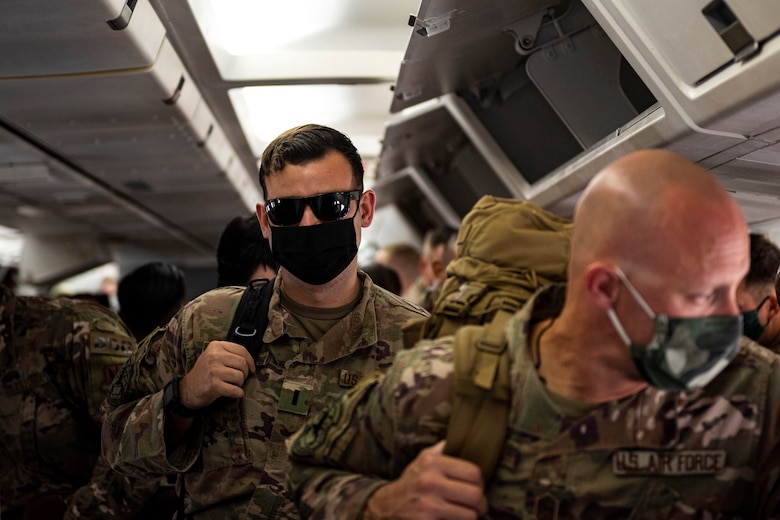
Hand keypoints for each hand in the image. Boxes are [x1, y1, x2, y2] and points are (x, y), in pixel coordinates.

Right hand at [179, 341, 255, 408]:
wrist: (187, 389)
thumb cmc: (205, 373)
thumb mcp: (214, 356)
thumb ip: (229, 354)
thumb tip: (251, 362)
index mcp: (216, 346)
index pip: (242, 350)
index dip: (250, 361)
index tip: (252, 369)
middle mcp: (214, 356)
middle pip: (243, 363)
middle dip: (245, 373)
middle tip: (239, 379)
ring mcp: (213, 370)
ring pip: (240, 377)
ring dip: (240, 384)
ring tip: (233, 385)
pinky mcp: (214, 385)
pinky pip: (235, 390)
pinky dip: (238, 394)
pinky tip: (234, 393)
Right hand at [363, 441, 486, 519]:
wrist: (387, 505)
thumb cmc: (411, 482)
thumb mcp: (423, 459)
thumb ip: (443, 449)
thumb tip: (464, 438)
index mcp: (432, 463)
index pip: (474, 473)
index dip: (480, 482)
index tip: (476, 487)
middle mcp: (430, 482)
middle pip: (475, 495)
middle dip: (480, 503)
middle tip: (477, 504)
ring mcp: (428, 505)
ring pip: (470, 515)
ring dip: (471, 516)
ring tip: (466, 513)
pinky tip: (453, 518)